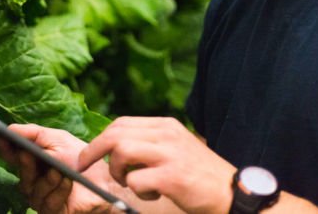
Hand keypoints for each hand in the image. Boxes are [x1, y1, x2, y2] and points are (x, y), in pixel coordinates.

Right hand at [0, 124, 114, 213]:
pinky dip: (59, 190)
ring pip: (34, 189)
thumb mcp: (58, 140)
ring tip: (57, 170)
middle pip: (22, 173)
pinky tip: (67, 181)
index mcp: (32, 162)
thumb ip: (35, 134)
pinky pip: (49, 202)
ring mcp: (41, 197)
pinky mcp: (52, 211)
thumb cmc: (80, 159)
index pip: (13, 156)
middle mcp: (32, 181)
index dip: (6, 148)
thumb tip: (10, 129)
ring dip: (47, 178)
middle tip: (26, 153)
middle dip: (25, 163)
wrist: (104, 182)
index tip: (2, 137)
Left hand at [77, 116, 236, 213]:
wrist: (233, 192)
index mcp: (166, 125)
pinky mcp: (173, 176)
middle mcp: (167, 134)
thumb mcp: (175, 148)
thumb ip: (150, 143)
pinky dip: (138, 191)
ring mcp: (170, 154)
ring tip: (132, 183)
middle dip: (93, 151)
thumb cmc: (199, 174)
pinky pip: (137, 180)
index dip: (99, 139)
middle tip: (84, 166)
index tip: (87, 155)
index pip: (122, 123)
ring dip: (118, 172)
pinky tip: (153, 194)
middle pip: (116, 134)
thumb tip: (114, 148)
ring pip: (122, 153)